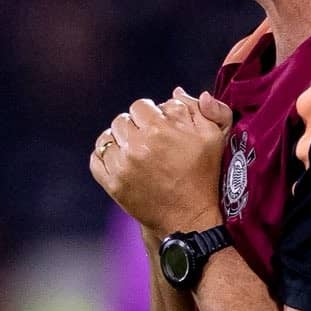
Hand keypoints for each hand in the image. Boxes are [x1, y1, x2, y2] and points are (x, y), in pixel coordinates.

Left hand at [89, 89, 233, 234]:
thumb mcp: (214, 137)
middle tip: (148, 141)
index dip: (150, 115)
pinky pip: (96, 160)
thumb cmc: (204, 175)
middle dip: (134, 127)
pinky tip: (118, 160)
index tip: (159, 128)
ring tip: (133, 151)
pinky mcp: (113, 185)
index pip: (141, 106)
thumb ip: (203, 108)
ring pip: (107, 138)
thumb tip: (176, 91)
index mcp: (160, 128)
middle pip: (122, 120)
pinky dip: (103, 157)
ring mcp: (123, 166)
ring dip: (119, 141)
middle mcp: (137, 145)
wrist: (190, 218)